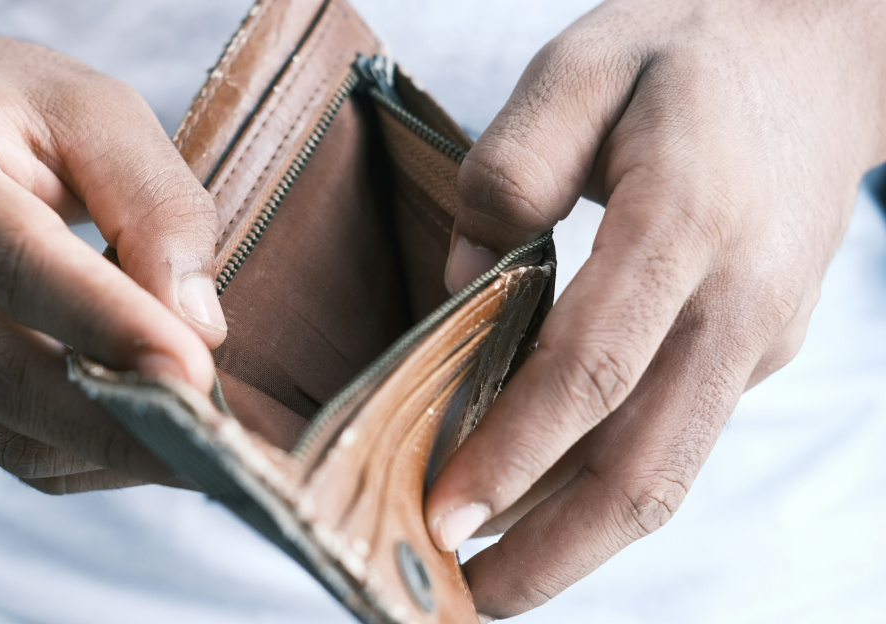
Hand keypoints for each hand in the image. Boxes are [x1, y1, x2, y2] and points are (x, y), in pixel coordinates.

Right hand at [0, 32, 226, 492]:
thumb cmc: (24, 113)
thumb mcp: (102, 113)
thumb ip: (155, 205)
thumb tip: (198, 328)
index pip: (13, 261)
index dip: (106, 324)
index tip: (195, 374)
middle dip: (116, 420)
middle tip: (214, 443)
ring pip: (3, 429)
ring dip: (110, 449)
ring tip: (198, 446)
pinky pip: (5, 447)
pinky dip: (86, 456)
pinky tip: (146, 437)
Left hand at [429, 0, 885, 617]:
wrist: (820, 57)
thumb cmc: (687, 54)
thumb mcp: (583, 65)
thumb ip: (511, 168)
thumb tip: (465, 284)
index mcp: (687, 220)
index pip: (595, 367)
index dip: (517, 454)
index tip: (443, 516)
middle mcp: (737, 300)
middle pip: (646, 465)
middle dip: (552, 551)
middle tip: (461, 603)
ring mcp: (758, 336)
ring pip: (667, 469)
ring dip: (577, 539)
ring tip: (488, 576)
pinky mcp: (757, 351)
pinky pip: (674, 434)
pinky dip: (603, 482)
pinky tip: (538, 496)